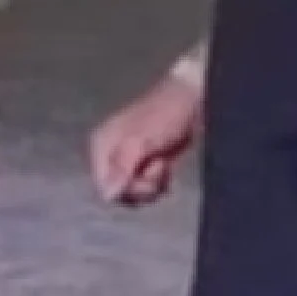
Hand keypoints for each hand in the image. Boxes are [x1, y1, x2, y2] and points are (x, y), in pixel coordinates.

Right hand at [90, 69, 202, 205]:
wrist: (194, 100)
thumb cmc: (165, 114)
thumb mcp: (141, 140)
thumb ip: (122, 167)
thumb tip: (106, 195)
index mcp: (102, 145)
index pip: (103, 187)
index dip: (126, 188)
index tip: (144, 174)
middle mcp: (110, 155)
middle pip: (118, 193)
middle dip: (141, 187)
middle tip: (158, 168)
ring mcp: (129, 161)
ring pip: (133, 193)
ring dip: (152, 185)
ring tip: (164, 165)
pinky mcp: (145, 165)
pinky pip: (146, 189)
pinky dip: (159, 184)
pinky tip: (168, 170)